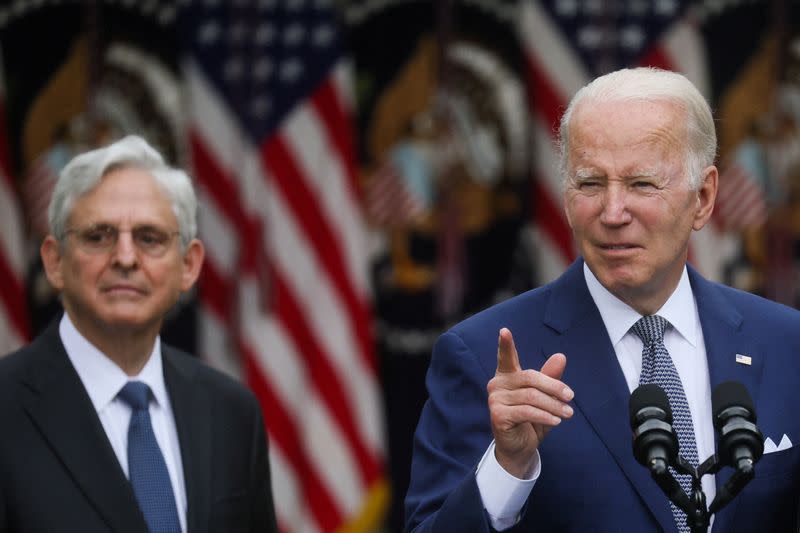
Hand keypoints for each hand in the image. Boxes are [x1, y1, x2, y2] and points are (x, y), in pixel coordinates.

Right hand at [487, 327, 572, 477]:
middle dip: (553, 386)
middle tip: (571, 397)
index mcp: (507, 376)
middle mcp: (497, 384)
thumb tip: (560, 356)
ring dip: (553, 405)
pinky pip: (526, 411)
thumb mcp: (545, 397)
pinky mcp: (498, 416)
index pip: (506, 357)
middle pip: (529, 377)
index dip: (505, 344)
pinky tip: (556, 420)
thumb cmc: (532, 419)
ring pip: (531, 396)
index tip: (504, 330)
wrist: (520, 448)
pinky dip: (544, 415)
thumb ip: (550, 377)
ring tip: (568, 413)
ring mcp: (495, 400)